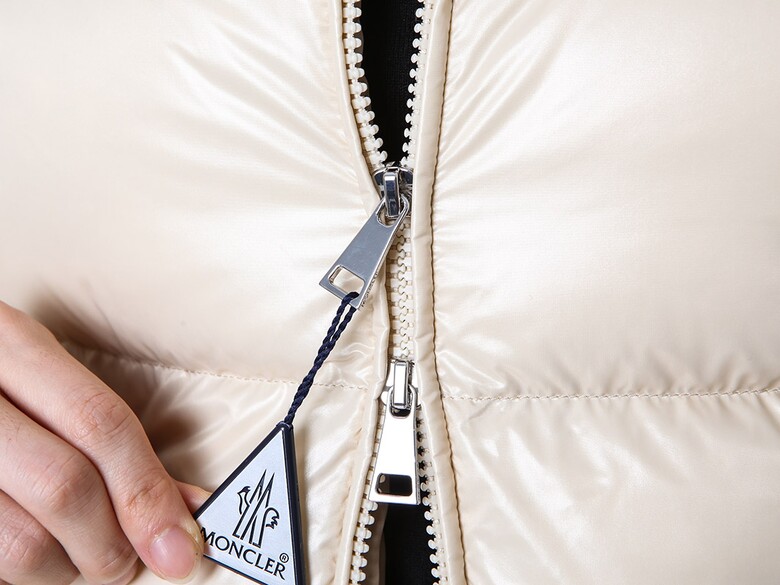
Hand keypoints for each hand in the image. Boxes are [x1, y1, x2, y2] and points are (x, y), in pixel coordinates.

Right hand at [0, 302, 208, 584]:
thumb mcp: (43, 375)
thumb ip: (108, 435)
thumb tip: (184, 506)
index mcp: (9, 344)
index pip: (99, 423)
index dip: (147, 491)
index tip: (181, 546)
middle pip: (64, 486)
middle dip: (113, 544)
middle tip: (129, 563)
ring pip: (20, 544)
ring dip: (65, 569)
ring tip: (76, 555)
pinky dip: (24, 575)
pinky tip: (38, 553)